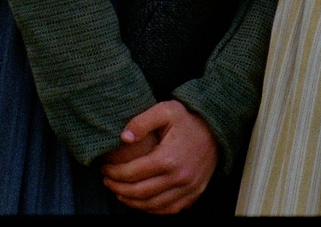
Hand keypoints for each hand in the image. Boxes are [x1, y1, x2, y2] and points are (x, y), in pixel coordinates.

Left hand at [100, 100, 218, 213]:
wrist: (216, 131)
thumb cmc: (188, 120)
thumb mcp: (166, 110)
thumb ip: (142, 121)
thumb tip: (124, 137)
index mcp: (168, 158)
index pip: (132, 173)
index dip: (114, 173)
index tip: (105, 168)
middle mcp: (179, 177)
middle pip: (139, 192)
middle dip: (118, 188)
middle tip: (107, 181)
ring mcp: (187, 188)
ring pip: (152, 205)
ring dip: (131, 201)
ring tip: (119, 192)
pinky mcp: (193, 194)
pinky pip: (168, 209)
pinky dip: (151, 209)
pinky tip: (141, 201)